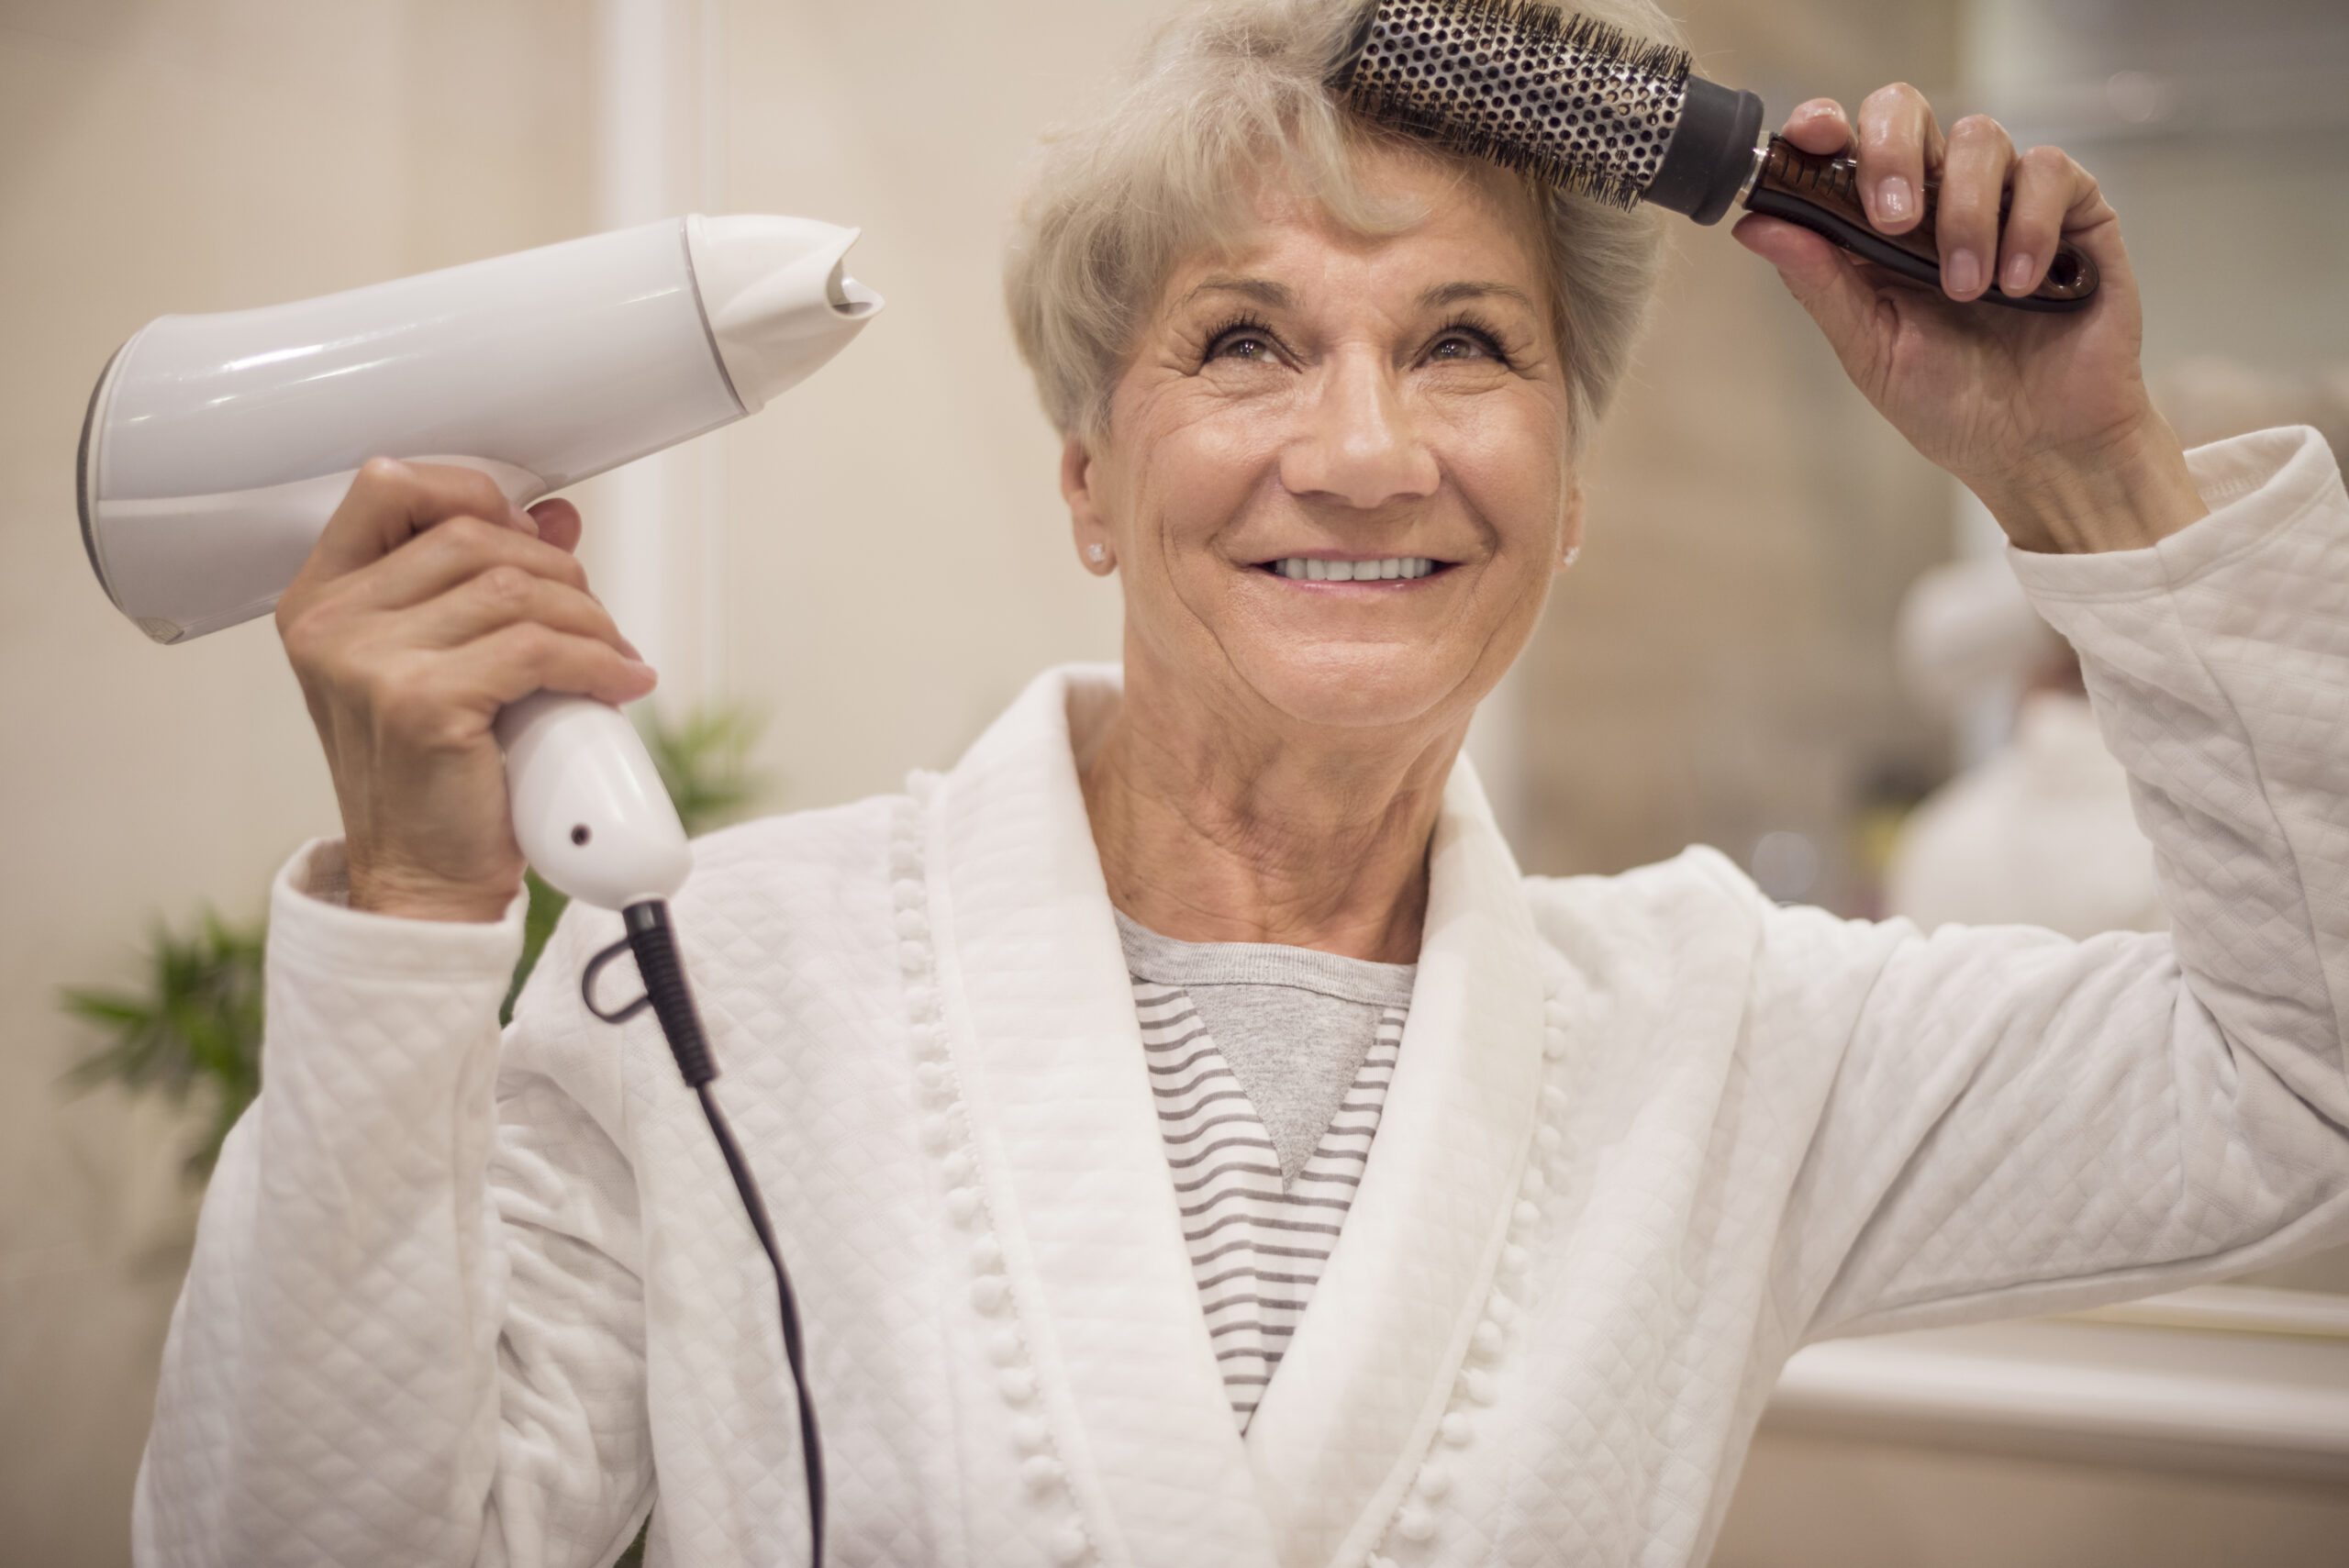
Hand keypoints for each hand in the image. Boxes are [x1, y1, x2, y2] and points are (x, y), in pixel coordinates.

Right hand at [275, 460, 656, 921]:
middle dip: (556, 571)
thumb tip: (556, 519)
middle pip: (472, 535)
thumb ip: (485, 585)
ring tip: (612, 657)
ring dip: (587, 618)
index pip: (390, 487)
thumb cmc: (433, 780)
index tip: (532, 536)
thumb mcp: (447, 664)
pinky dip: (599, 662)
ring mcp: (368, 662)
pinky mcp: (422, 702)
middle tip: (591, 621)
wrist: (424, 882)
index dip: (476, 494)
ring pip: (514, 589)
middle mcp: (330, 623)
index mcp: (320, 601)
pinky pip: (539, 649)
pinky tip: (621, 683)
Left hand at [1731, 87, 2207, 553]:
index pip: (1845, 146)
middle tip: (1894, 221)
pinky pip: (2051, 170)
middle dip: (1893, 152)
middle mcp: (1938, 201)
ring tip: (1967, 289)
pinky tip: (2023, 285)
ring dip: (1965, 213)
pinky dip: (2030, 224)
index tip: (1814, 136)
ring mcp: (2006, 199)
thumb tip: (1755, 224)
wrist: (2041, 449)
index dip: (1823, 127)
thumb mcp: (1871, 349)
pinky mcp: (2074, 210)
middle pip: (1907, 110)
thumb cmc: (1954, 405)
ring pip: (1980, 137)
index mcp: (1876, 229)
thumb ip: (1820, 283)